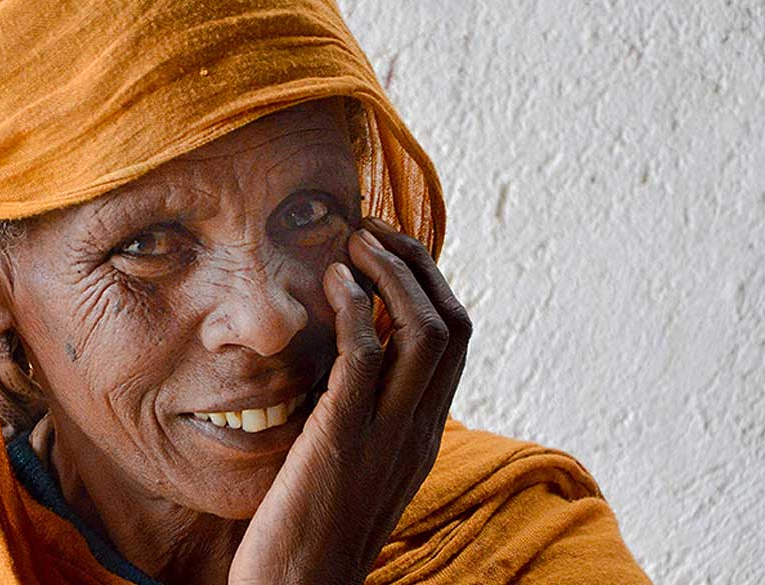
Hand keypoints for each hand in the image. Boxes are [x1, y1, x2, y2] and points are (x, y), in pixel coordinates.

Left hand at [229, 218, 472, 583]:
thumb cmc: (309, 532)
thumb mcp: (351, 466)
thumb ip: (360, 416)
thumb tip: (342, 365)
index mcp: (421, 434)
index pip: (455, 341)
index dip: (428, 283)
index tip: (389, 252)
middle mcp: (417, 431)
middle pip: (453, 325)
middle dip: (417, 264)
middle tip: (373, 231)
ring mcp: (387, 436)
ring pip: (426, 332)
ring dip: (393, 274)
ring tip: (356, 242)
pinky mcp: (343, 440)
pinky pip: (366, 357)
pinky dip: (356, 308)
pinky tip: (330, 285)